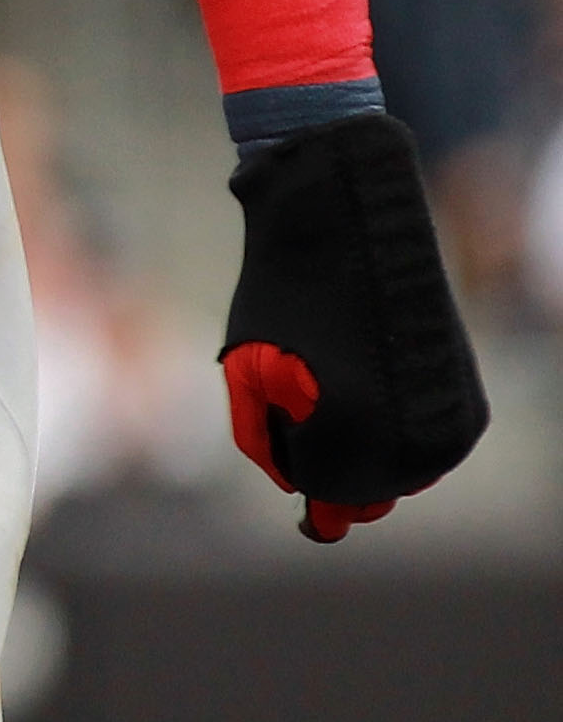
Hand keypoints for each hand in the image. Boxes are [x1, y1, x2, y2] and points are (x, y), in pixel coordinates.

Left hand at [217, 112, 487, 542]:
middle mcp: (414, 443)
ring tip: (343, 371)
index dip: (295, 463)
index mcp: (352, 438)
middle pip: (367, 493)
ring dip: (367, 445)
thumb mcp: (249, 371)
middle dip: (331, 457)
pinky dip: (399, 426)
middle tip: (311, 388)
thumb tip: (308, 502)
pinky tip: (376, 375)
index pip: (325, 500)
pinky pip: (429, 445)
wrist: (351, 220)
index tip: (286, 427)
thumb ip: (267, 444)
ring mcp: (451, 425)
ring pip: (401, 472)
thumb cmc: (285, 293)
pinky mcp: (472, 405)